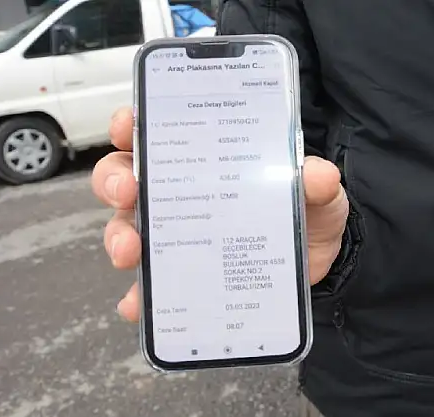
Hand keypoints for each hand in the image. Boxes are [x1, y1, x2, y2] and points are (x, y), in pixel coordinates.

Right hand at [92, 107, 348, 321]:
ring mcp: (177, 234)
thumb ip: (318, 182)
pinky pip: (150, 287)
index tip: (126, 127)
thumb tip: (318, 175)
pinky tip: (139, 305)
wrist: (317, 259)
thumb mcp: (318, 192)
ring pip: (127, 229)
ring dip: (119, 238)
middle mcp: (180, 193)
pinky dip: (140, 296)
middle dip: (115, 182)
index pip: (156, 133)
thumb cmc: (308, 211)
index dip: (131, 125)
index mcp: (204, 160)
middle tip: (128, 193)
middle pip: (126, 178)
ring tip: (130, 253)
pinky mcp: (184, 276)